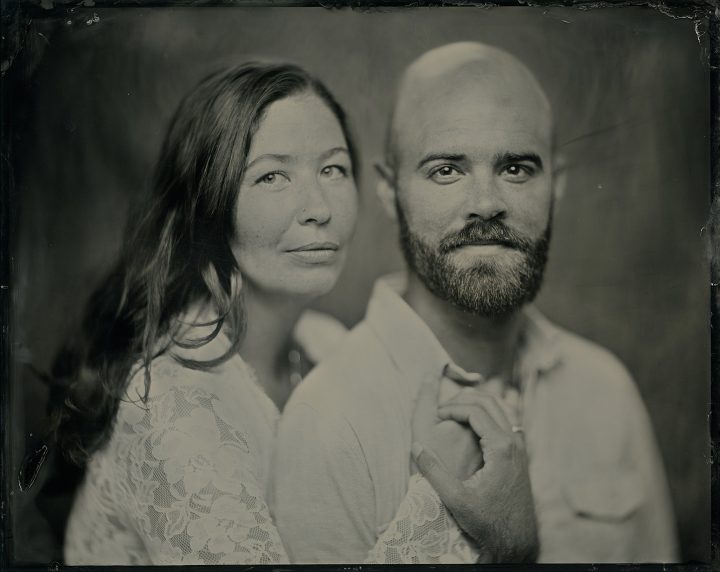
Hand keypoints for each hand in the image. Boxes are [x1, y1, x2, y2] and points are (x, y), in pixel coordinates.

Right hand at [412, 387, 538, 562]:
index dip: (452, 408)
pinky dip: (488, 414)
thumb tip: (416, 446)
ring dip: (477, 404)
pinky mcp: (520, 454)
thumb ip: (434, 471)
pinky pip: (506, 420)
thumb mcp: (456, 499)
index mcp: (501, 447)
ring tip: (455, 411)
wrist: (516, 539)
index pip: (475, 410)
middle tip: (443, 408)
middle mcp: (515, 442)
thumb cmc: (487, 522)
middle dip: (464, 399)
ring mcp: (520, 447)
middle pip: (490, 402)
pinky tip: (473, 425)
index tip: (435, 414)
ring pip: (501, 408)